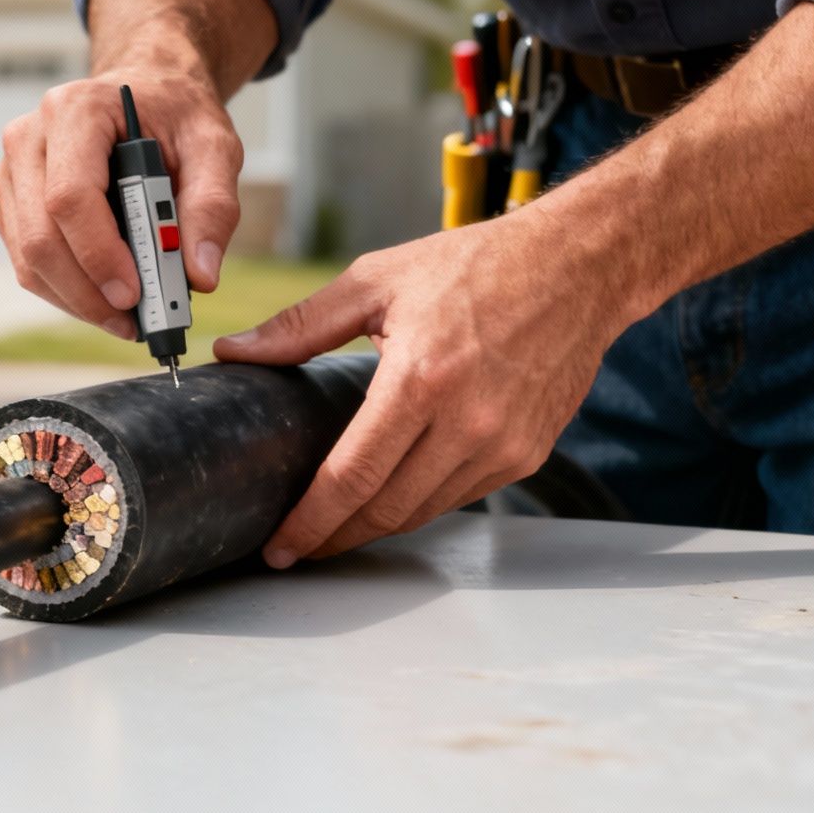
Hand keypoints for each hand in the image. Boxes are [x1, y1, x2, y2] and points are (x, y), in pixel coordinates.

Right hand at [0, 70, 242, 336]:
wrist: (144, 92)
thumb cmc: (174, 115)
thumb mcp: (214, 146)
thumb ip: (213, 206)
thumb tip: (199, 275)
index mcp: (76, 111)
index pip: (69, 196)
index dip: (97, 253)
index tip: (134, 293)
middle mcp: (29, 138)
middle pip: (41, 236)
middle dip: (87, 291)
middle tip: (135, 322)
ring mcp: (12, 172)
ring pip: (28, 259)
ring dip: (77, 300)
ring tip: (127, 318)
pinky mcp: (11, 202)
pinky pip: (27, 262)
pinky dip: (66, 291)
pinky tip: (104, 296)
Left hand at [214, 215, 626, 565]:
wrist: (578, 267)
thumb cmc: (477, 265)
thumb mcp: (377, 281)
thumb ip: (300, 326)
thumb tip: (235, 351)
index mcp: (420, 380)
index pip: (351, 477)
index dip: (310, 522)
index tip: (281, 546)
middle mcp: (467, 423)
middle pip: (385, 510)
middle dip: (335, 537)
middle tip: (298, 546)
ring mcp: (503, 445)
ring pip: (424, 512)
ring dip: (376, 527)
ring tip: (337, 527)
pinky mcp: (528, 454)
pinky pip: (460, 496)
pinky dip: (421, 504)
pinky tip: (393, 496)